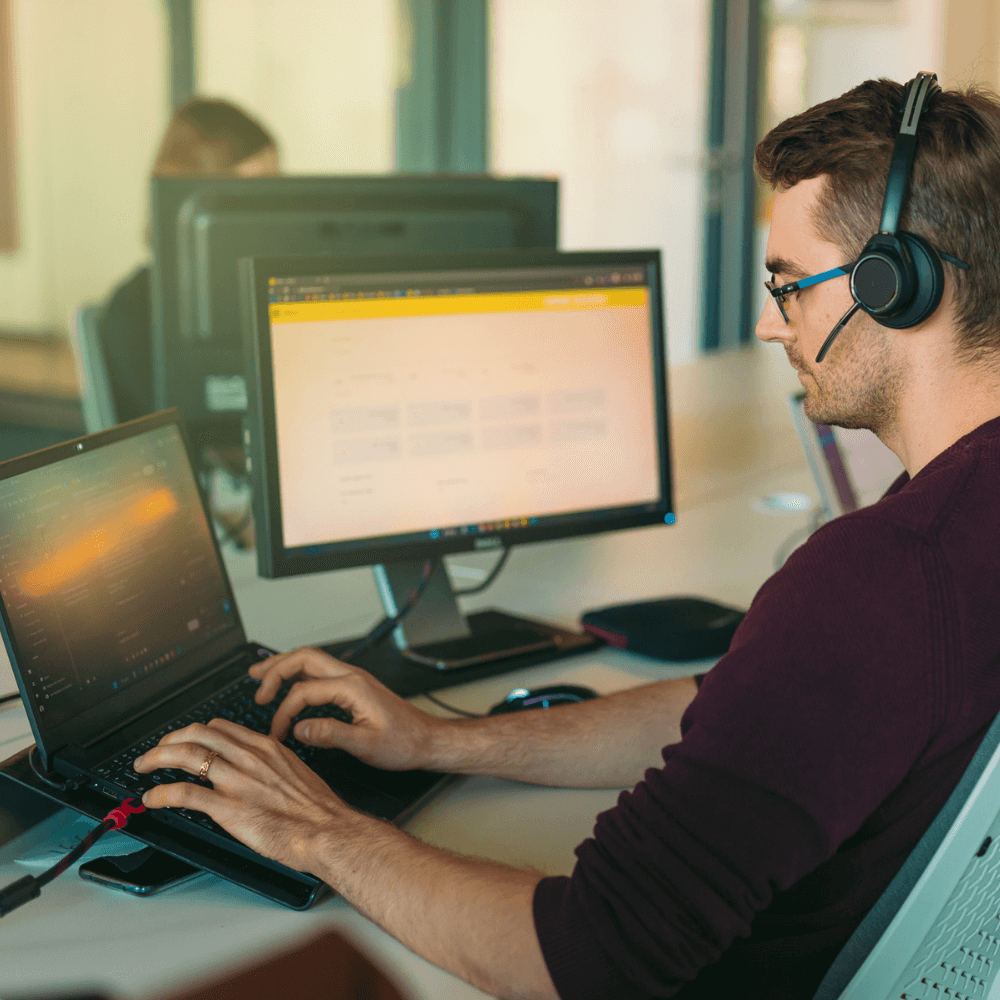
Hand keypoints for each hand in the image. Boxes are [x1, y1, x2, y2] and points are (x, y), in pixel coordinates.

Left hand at [133, 718, 356, 872]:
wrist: (328, 830)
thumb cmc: (317, 809)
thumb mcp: (295, 772)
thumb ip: (270, 766)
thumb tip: (255, 772)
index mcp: (265, 747)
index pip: (219, 727)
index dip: (194, 732)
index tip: (184, 741)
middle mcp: (249, 757)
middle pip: (197, 734)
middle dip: (169, 740)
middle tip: (155, 752)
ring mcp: (237, 781)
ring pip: (186, 756)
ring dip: (157, 759)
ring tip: (144, 767)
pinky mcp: (228, 808)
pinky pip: (185, 793)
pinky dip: (162, 794)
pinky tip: (152, 799)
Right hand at [249, 647, 439, 771]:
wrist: (427, 740)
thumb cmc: (404, 743)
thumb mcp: (366, 746)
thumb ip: (330, 735)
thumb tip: (298, 729)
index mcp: (353, 687)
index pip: (304, 691)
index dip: (284, 712)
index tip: (277, 733)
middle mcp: (352, 676)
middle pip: (304, 658)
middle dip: (275, 669)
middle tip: (256, 686)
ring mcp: (353, 679)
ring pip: (311, 661)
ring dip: (285, 666)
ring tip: (260, 675)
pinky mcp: (354, 688)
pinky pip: (320, 673)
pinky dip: (298, 676)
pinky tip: (288, 687)